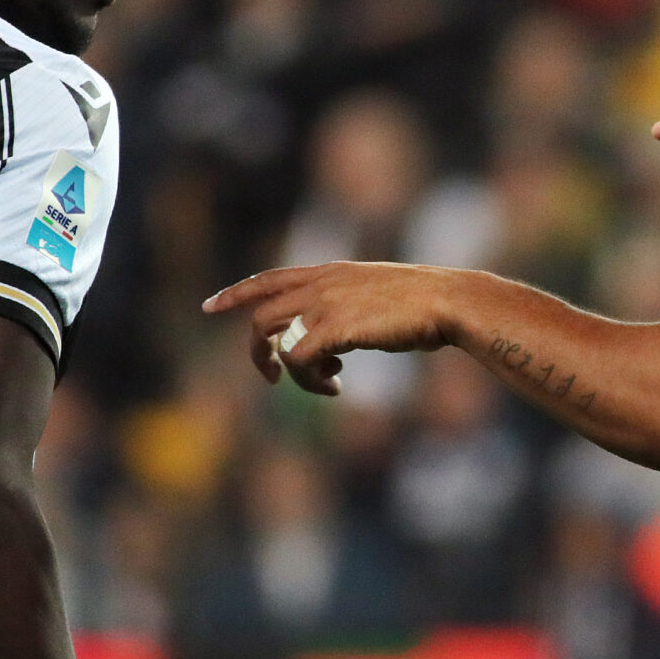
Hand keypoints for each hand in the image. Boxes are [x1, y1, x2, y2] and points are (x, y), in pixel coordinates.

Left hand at [201, 263, 464, 393]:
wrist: (448, 301)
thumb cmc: (428, 305)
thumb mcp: (381, 298)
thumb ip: (352, 311)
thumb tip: (338, 343)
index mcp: (331, 272)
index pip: (270, 278)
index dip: (237, 292)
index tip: (210, 306)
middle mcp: (321, 283)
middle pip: (261, 313)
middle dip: (257, 351)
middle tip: (272, 377)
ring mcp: (325, 303)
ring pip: (272, 336)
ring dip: (286, 368)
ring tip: (320, 384)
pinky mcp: (333, 327)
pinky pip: (298, 359)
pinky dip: (309, 380)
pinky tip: (336, 386)